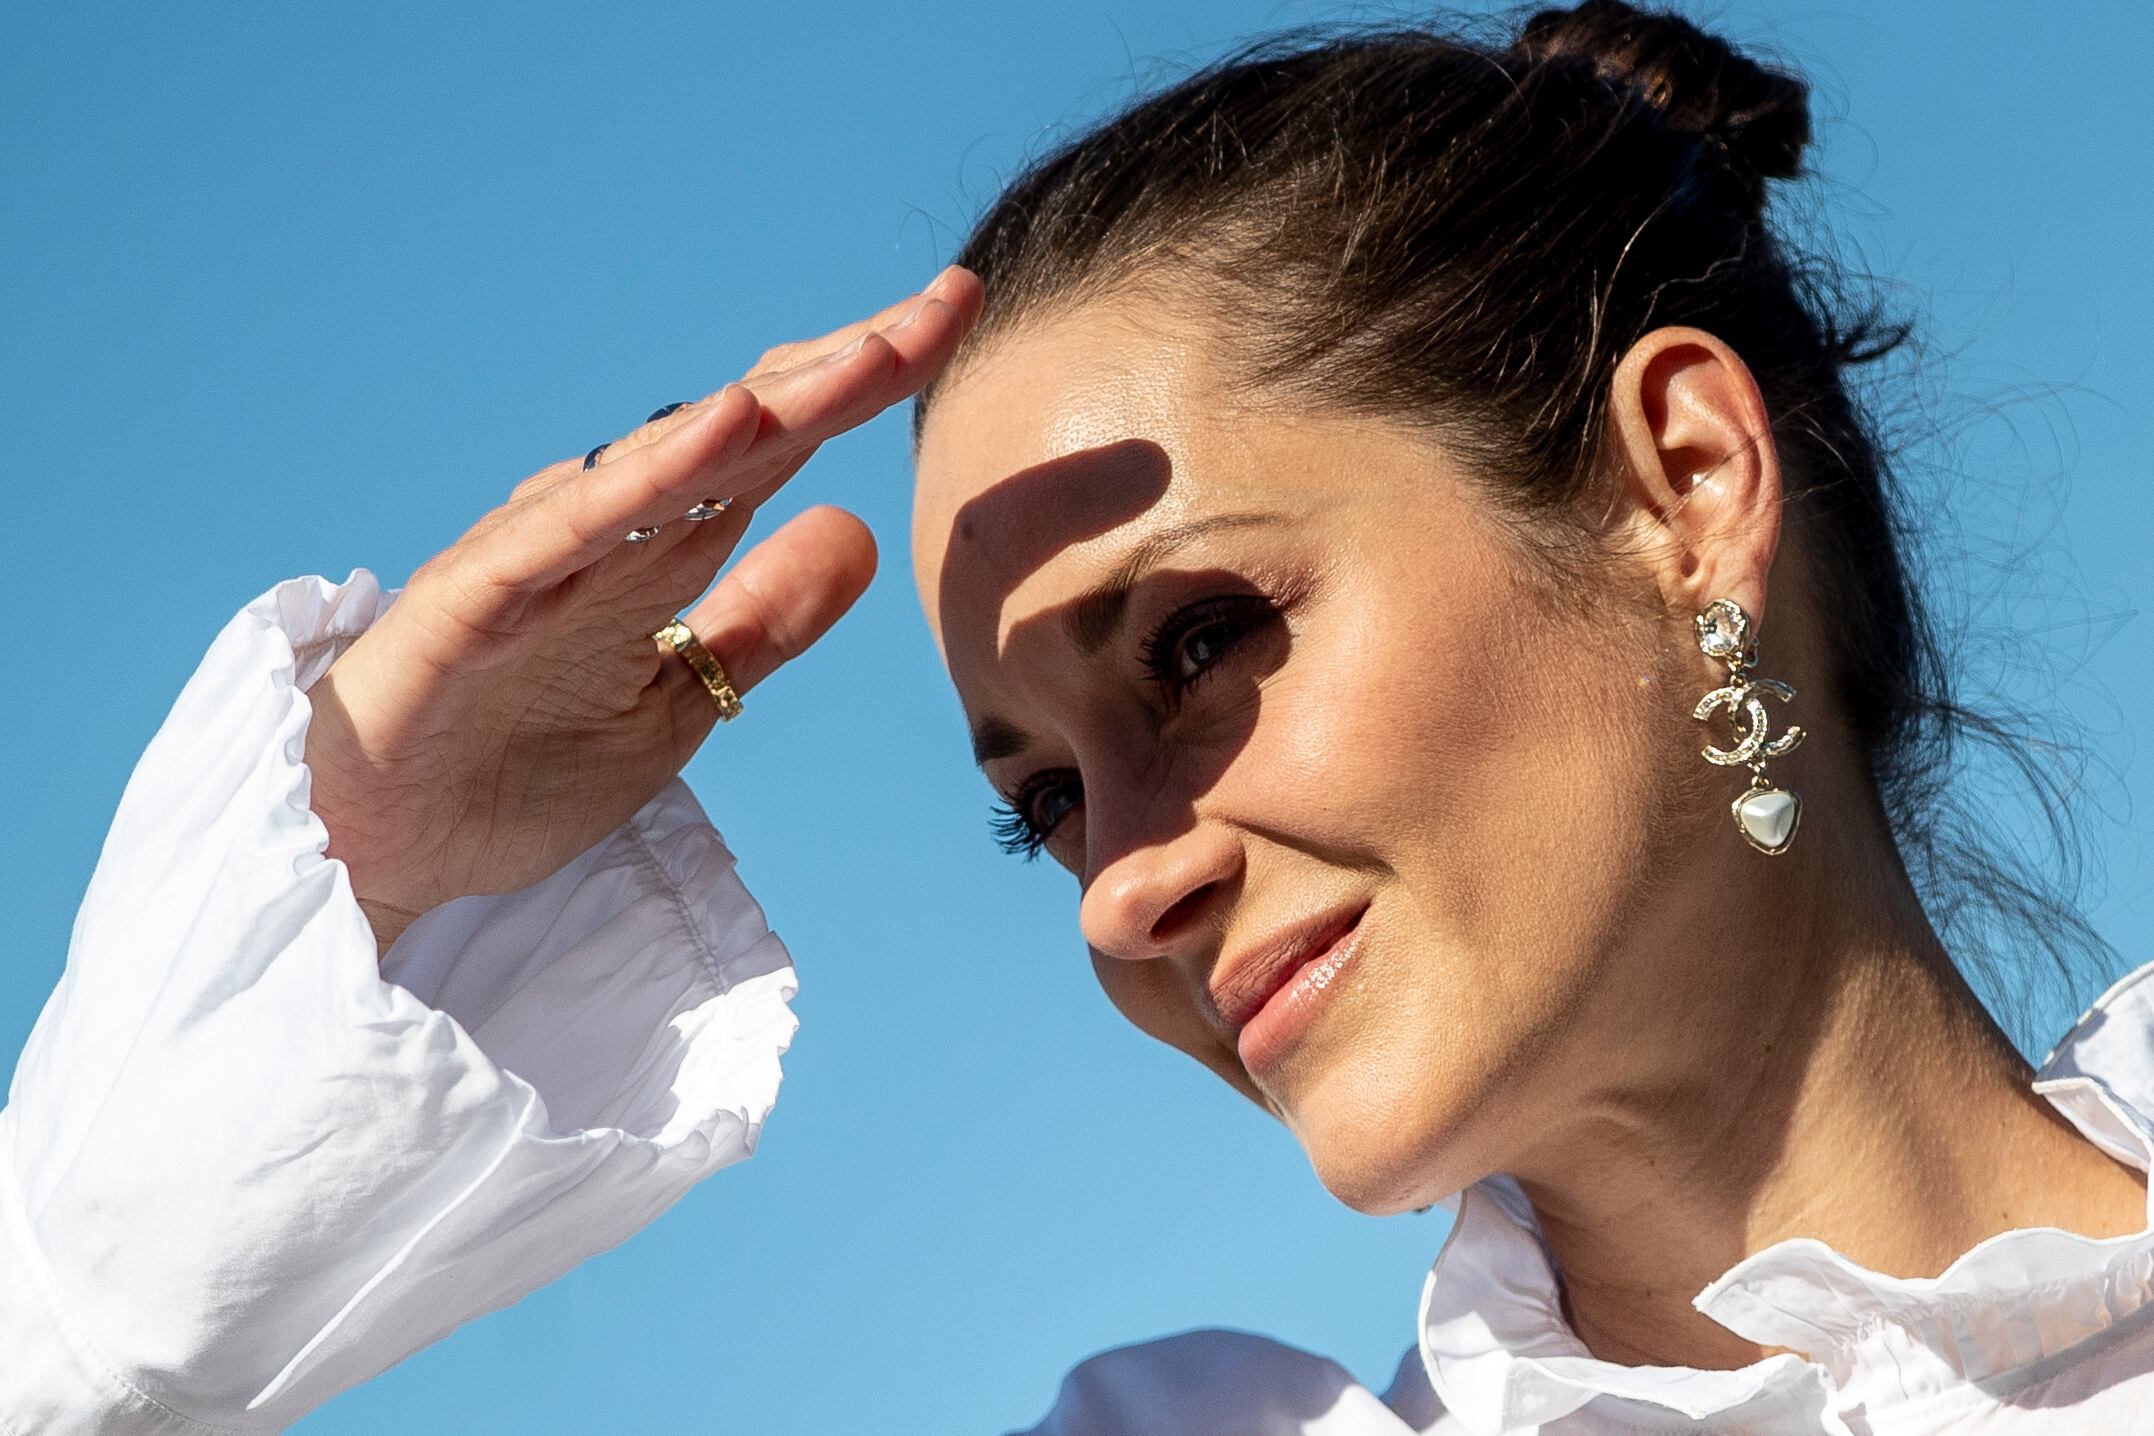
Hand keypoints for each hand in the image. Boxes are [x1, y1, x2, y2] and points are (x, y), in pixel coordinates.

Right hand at [304, 267, 984, 955]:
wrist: (382, 845)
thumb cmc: (518, 761)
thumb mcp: (685, 697)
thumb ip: (765, 616)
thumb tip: (860, 525)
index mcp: (662, 543)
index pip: (783, 446)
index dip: (868, 385)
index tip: (960, 324)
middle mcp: (611, 525)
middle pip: (747, 430)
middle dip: (850, 366)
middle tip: (951, 303)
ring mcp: (547, 552)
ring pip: (674, 459)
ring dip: (773, 403)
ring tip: (868, 353)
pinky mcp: (484, 594)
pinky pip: (576, 525)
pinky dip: (649, 475)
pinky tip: (724, 427)